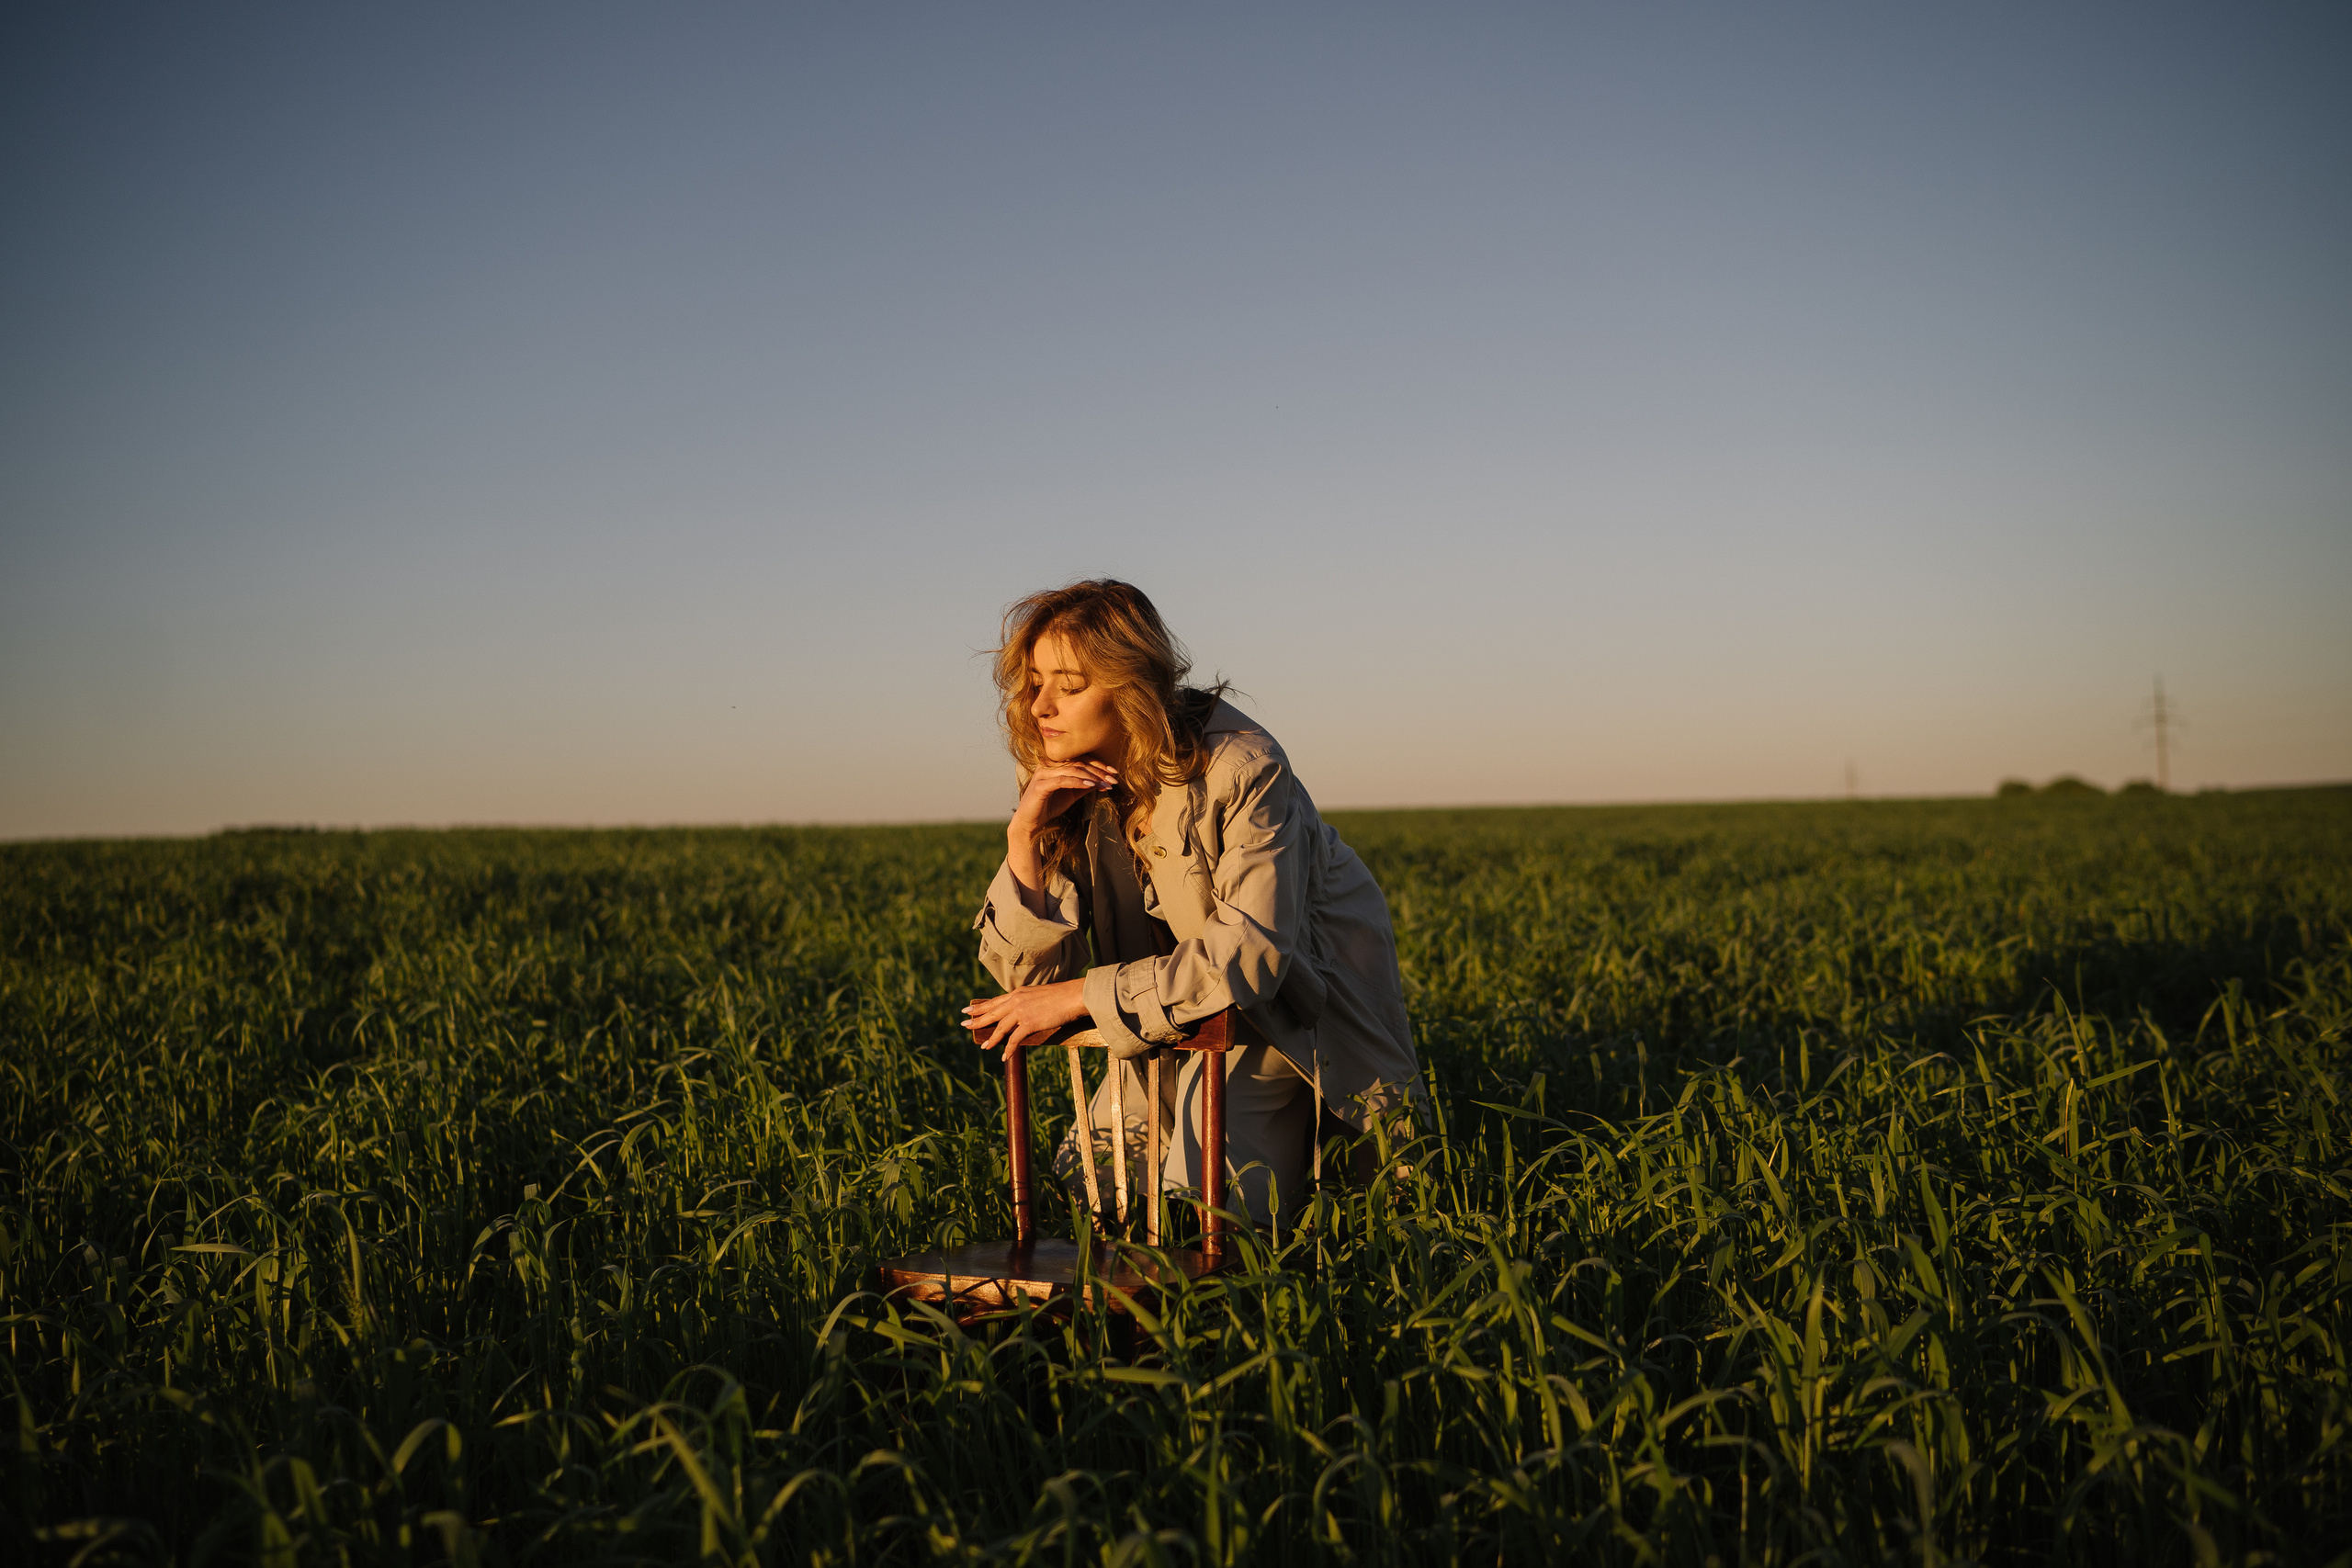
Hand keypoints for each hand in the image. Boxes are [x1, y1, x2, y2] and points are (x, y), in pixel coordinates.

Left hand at [963, 979, 1089, 1052]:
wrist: (1073, 996)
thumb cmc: (1061, 996)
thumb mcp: (1038, 995)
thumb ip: (1028, 1001)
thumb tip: (1024, 1012)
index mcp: (1018, 993)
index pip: (995, 1001)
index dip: (981, 1006)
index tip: (969, 1009)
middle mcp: (1016, 1000)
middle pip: (992, 1012)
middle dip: (976, 1020)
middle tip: (964, 1024)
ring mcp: (1022, 1012)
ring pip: (1000, 1027)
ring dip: (991, 1039)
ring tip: (984, 1046)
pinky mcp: (1029, 1023)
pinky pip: (1015, 1039)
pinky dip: (1008, 1049)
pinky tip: (1004, 1056)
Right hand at [1006, 759, 1117, 901]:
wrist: (1030, 822)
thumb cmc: (1049, 806)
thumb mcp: (1071, 794)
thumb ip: (1085, 785)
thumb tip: (1104, 781)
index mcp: (1055, 763)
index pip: (1080, 759)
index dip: (1098, 764)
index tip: (1114, 772)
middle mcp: (1048, 764)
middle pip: (1078, 762)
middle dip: (1098, 771)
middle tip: (1113, 779)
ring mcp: (1043, 773)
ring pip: (1072, 769)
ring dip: (1091, 776)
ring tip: (1105, 783)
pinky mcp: (1041, 785)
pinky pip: (1062, 780)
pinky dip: (1078, 782)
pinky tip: (1090, 785)